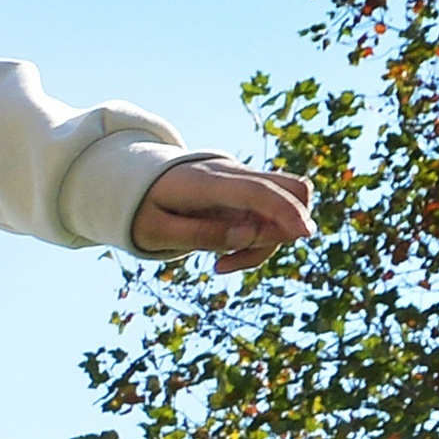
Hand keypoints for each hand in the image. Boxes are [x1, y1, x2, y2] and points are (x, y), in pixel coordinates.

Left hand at [130, 159, 314, 272]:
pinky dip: (261, 239)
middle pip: (292, 187)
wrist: (134, 184)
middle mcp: (234, 175)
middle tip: (239, 260)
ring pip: (287, 204)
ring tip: (223, 264)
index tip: (304, 235)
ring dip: (270, 241)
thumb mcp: (156, 231)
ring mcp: (244, 182)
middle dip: (287, 228)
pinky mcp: (246, 194)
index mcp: (207, 182)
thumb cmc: (142, 209)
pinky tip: (226, 256)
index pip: (257, 190)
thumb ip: (202, 235)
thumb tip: (250, 236)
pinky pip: (271, 215)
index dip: (284, 211)